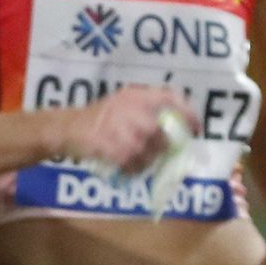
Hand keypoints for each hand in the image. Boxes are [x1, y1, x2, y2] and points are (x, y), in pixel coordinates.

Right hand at [62, 87, 195, 175]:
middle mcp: (131, 109)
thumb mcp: (123, 101)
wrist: (68, 128)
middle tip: (163, 151)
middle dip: (165, 145)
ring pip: (149, 152)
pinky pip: (133, 164)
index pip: (171, 99)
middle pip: (162, 133)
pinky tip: (128, 167)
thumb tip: (178, 122)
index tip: (196, 129)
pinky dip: (133, 169)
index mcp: (136, 95)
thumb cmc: (99, 116)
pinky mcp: (113, 148)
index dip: (188, 115)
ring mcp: (122, 130)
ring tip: (140, 159)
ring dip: (148, 159)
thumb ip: (147, 106)